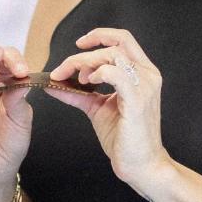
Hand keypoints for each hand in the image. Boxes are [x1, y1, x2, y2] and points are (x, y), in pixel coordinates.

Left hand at [46, 28, 170, 189]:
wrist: (140, 165)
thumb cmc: (123, 137)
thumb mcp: (97, 108)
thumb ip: (77, 93)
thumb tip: (53, 83)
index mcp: (142, 73)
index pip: (123, 39)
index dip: (99, 36)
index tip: (78, 45)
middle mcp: (147, 75)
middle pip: (117, 42)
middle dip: (84, 53)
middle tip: (64, 70)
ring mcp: (145, 86)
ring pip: (113, 56)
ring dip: (87, 63)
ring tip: (78, 81)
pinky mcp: (137, 100)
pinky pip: (116, 74)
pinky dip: (98, 73)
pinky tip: (89, 84)